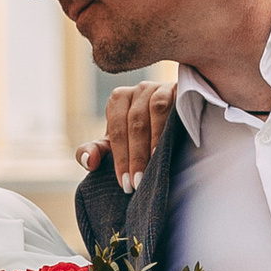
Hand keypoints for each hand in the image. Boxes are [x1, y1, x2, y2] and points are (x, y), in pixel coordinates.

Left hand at [77, 75, 176, 192]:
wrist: (177, 126)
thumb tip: (88, 161)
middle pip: (135, 121)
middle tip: (138, 182)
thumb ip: (95, 151)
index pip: (117, 129)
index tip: (126, 183)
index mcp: (119, 99)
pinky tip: (172, 144)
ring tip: (154, 165)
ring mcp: (162, 87)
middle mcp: (140, 89)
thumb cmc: (141, 137)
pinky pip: (176, 103)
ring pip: (156, 108)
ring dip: (155, 139)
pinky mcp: (181, 89)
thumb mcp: (115, 145)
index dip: (120, 157)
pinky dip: (172, 123)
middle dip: (136, 155)